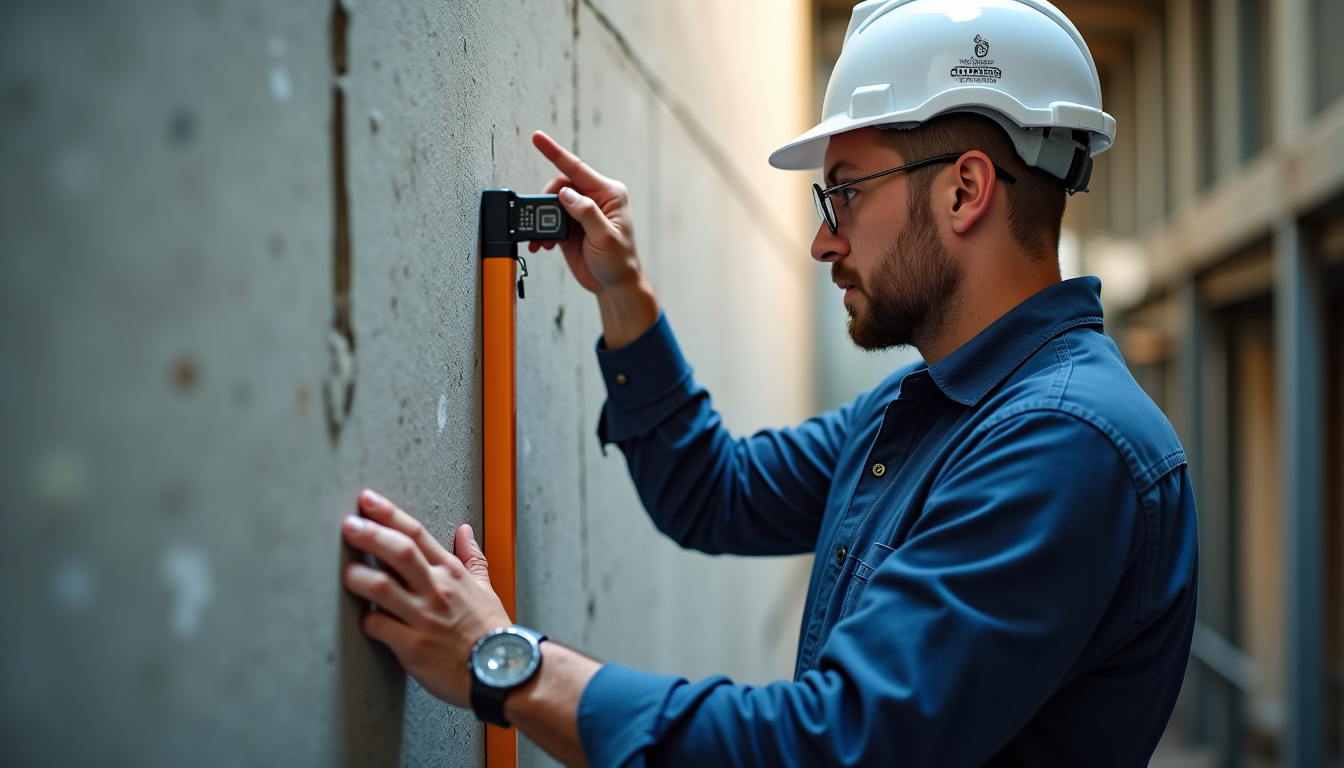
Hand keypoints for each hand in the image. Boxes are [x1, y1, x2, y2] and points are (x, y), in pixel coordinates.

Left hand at [341, 489, 509, 709]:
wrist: (502, 669)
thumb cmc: (492, 631)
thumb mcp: (486, 587)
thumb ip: (472, 558)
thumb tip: (465, 532)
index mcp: (450, 573)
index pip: (416, 534)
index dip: (389, 514)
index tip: (367, 501)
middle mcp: (435, 590)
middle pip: (398, 552)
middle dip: (369, 535)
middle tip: (348, 524)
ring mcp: (423, 618)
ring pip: (383, 588)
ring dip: (360, 576)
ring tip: (345, 571)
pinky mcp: (412, 647)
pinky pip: (380, 628)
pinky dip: (366, 620)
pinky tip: (360, 618)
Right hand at [530, 130, 643, 294]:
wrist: (614, 285)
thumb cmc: (619, 262)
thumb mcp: (605, 238)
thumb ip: (586, 213)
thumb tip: (566, 194)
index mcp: (609, 194)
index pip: (577, 169)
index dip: (555, 152)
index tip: (538, 138)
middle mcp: (594, 199)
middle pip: (560, 186)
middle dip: (546, 201)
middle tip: (542, 220)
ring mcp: (580, 213)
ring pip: (551, 203)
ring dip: (541, 219)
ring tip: (541, 238)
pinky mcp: (570, 227)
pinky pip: (549, 221)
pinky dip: (541, 231)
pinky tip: (542, 243)